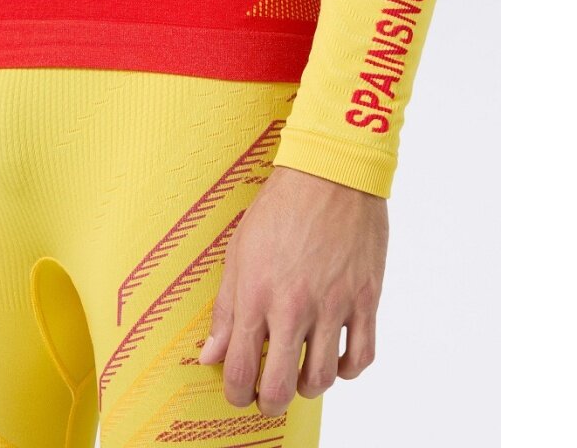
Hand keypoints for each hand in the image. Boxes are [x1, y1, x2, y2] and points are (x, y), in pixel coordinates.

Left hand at [198, 164, 388, 415]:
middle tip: (268, 397)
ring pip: (322, 379)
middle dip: (268, 403)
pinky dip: (347, 369)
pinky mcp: (366, 298)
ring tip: (300, 375)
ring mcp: (334, 305)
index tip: (238, 394)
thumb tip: (210, 356)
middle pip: (280, 388)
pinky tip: (335, 358)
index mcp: (257, 295)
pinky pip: (361, 357)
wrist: (329, 174)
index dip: (235, 394)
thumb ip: (226, 309)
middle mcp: (294, 307)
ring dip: (307, 388)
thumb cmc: (279, 207)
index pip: (240, 370)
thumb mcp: (239, 252)